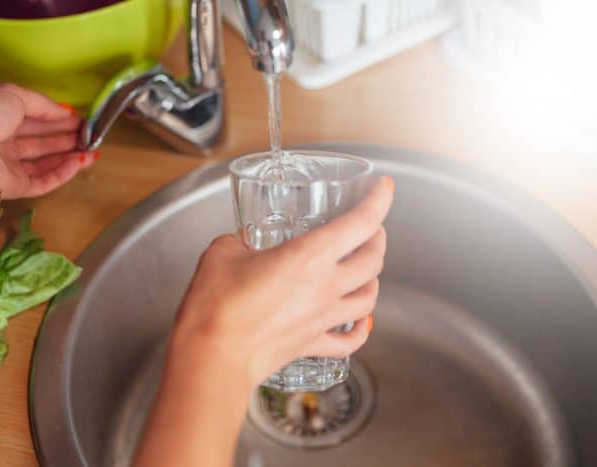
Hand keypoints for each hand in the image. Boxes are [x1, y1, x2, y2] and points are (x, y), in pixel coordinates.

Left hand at [0, 83, 95, 199]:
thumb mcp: (15, 96)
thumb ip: (44, 104)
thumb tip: (65, 111)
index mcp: (0, 120)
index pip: (36, 120)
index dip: (60, 120)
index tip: (81, 120)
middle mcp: (5, 144)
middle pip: (44, 142)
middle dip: (69, 138)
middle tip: (91, 136)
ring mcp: (11, 167)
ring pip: (47, 163)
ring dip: (71, 156)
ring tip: (92, 151)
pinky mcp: (17, 187)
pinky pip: (46, 181)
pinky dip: (65, 173)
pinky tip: (79, 163)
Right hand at [172, 176, 393, 387]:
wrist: (213, 357)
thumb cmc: (216, 307)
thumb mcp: (222, 253)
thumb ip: (238, 242)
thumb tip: (240, 244)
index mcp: (309, 256)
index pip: (361, 222)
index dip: (379, 201)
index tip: (384, 187)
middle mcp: (325, 287)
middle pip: (373, 260)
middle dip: (378, 239)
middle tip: (371, 229)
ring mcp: (323, 318)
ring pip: (369, 298)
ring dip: (373, 280)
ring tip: (367, 271)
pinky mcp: (311, 345)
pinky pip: (349, 340)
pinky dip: (360, 330)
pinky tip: (360, 324)